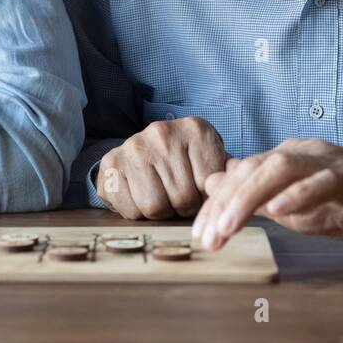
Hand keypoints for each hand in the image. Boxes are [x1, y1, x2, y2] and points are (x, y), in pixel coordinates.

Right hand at [97, 116, 228, 218]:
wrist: (142, 152)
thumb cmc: (184, 162)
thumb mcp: (211, 160)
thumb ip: (226, 174)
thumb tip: (231, 185)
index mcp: (196, 130)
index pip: (209, 184)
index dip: (204, 199)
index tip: (198, 192)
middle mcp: (163, 132)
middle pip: (182, 198)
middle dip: (182, 208)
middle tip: (177, 198)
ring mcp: (134, 146)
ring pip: (155, 207)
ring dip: (159, 212)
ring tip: (159, 197)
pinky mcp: (111, 163)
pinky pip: (130, 210)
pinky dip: (136, 212)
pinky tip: (138, 195)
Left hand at [191, 139, 342, 249]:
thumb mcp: (295, 203)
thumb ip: (258, 194)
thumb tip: (216, 184)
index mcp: (287, 157)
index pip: (241, 173)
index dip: (216, 202)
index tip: (201, 234)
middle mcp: (304, 154)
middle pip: (254, 167)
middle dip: (224, 203)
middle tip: (207, 237)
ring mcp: (330, 164)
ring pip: (281, 168)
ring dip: (249, 197)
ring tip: (228, 226)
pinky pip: (325, 182)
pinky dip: (300, 194)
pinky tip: (278, 209)